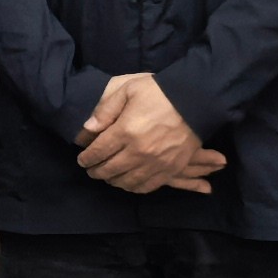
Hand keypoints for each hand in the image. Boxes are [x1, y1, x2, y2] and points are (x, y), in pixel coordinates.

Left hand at [75, 74, 212, 194]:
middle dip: (96, 171)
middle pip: (110, 169)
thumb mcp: (128, 89)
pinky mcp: (170, 169)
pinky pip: (147, 186)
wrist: (195, 100)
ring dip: (112, 181)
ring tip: (107, 177)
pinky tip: (127, 183)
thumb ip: (106, 109)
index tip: (82, 160)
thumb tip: (87, 129)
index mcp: (126, 131)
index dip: (87, 158)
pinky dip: (133, 187)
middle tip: (91, 170)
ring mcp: (155, 163)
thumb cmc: (159, 92)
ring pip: (126, 181)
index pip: (99, 151)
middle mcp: (138, 151)